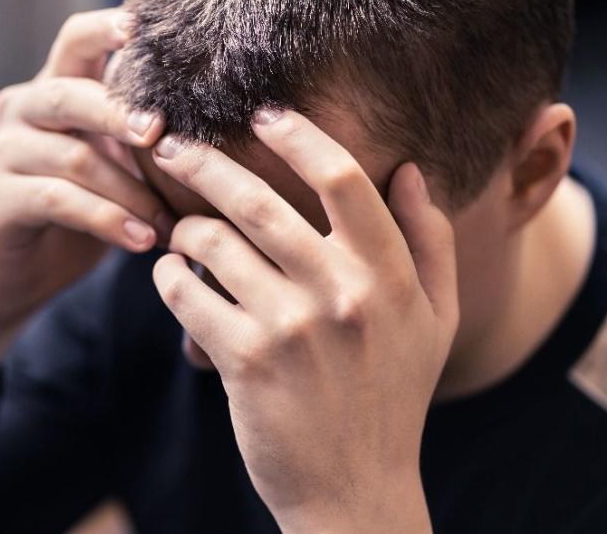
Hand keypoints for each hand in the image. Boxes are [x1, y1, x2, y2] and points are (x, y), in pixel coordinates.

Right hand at [0, 8, 174, 458]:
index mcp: (54, 92)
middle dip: (124, 113)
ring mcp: (5, 155)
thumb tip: (219, 137)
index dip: (106, 28)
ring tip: (169, 223)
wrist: (5, 279)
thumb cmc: (71, 219)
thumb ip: (141, 145)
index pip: (76, 41)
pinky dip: (108, 220)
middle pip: (72, 93)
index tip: (142, 29)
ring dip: (133, 192)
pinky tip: (143, 241)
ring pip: (76, 156)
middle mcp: (23, 112)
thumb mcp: (111, 173)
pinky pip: (59, 200)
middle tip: (163, 135)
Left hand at [150, 109, 458, 532]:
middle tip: (172, 147)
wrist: (356, 490)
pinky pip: (186, 294)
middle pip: (258, 200)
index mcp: (389, 276)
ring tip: (178, 233)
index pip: (342, 178)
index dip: (297, 135)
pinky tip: (171, 277)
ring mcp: (291, 328)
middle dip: (204, 163)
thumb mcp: (438, 320)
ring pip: (212, 243)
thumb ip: (431, 242)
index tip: (262, 116)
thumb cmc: (393, 398)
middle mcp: (341, 294)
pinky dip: (168, 277)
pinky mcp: (244, 361)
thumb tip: (409, 170)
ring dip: (184, 229)